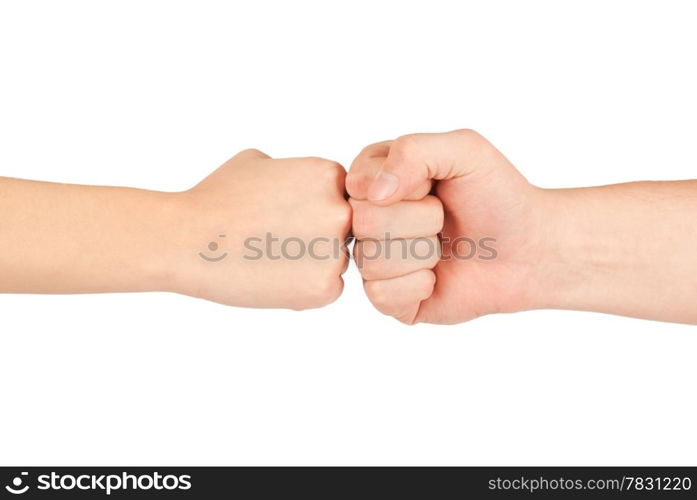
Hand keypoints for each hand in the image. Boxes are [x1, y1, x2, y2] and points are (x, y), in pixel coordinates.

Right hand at [171, 149, 350, 309]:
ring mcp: (335, 251)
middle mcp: (341, 211)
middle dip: (315, 236)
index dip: (309, 208)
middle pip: (344, 229)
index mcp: (329, 175)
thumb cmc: (215, 198)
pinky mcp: (325, 288)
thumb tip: (299, 180)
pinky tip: (272, 277)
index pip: (339, 196)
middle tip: (275, 240)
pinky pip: (327, 288)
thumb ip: (291, 170)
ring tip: (268, 259)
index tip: (280, 216)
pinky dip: (304, 288)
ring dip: (310, 263)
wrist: (188, 240)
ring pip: (335, 260)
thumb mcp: (256, 162)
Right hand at [347, 130, 546, 323]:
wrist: (528, 250)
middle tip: (444, 220)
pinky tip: (436, 279)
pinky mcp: (387, 297)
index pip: (358, 183)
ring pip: (370, 260)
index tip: (433, 188)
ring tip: (443, 248)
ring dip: (422, 254)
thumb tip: (374, 193)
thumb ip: (413, 151)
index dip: (406, 188)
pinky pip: (379, 294)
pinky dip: (417, 286)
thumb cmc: (496, 196)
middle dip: (419, 220)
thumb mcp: (465, 150)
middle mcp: (368, 217)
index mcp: (376, 177)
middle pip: (363, 222)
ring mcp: (375, 258)